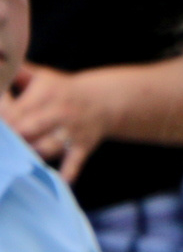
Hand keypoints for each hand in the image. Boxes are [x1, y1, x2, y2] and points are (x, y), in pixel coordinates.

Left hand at [4, 65, 110, 181]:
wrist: (104, 102)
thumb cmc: (63, 90)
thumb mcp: (41, 76)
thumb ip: (15, 72)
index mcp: (45, 94)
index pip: (13, 109)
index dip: (1, 116)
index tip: (1, 117)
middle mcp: (59, 113)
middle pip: (26, 130)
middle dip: (11, 138)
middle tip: (3, 142)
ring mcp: (71, 132)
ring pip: (46, 148)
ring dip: (31, 154)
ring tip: (18, 157)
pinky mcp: (83, 147)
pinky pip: (75, 162)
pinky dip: (68, 172)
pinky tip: (60, 180)